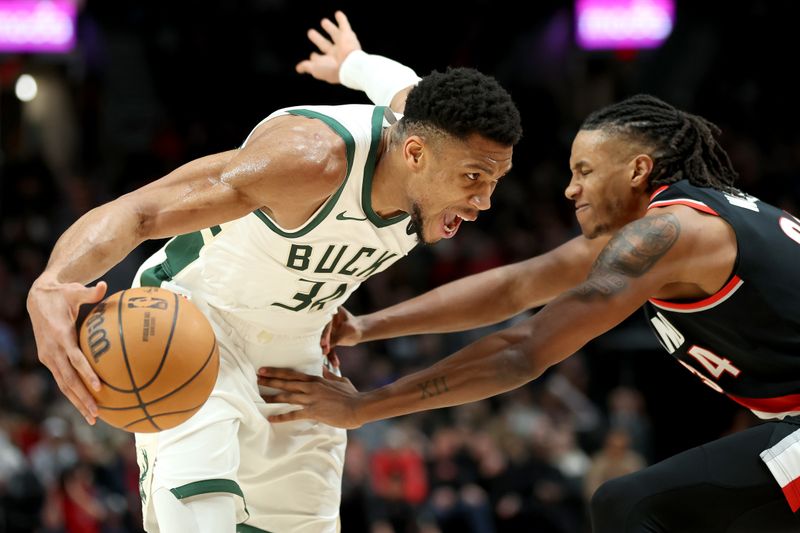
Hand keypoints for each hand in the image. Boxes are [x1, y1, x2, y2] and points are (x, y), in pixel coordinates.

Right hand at [27, 275, 106, 423]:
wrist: (36, 297)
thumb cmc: (61, 293)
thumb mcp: (73, 290)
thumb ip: (90, 292)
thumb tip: (105, 285)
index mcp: (60, 336)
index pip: (75, 359)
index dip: (86, 374)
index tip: (99, 387)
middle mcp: (52, 350)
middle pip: (68, 380)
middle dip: (82, 398)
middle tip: (97, 414)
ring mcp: (48, 357)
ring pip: (63, 384)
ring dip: (77, 401)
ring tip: (92, 417)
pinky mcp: (48, 359)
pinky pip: (61, 379)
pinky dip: (72, 392)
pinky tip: (85, 404)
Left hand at [257, 367, 362, 428]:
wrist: (358, 407)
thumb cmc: (351, 394)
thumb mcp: (340, 380)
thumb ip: (329, 375)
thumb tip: (324, 368)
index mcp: (316, 379)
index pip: (292, 374)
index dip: (277, 372)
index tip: (264, 370)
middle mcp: (311, 387)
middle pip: (286, 383)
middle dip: (270, 381)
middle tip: (256, 379)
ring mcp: (311, 399)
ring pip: (287, 397)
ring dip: (272, 397)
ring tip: (258, 397)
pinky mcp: (313, 412)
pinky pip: (293, 414)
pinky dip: (281, 416)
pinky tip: (270, 418)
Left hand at [296, 10, 361, 83]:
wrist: (349, 65)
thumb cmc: (332, 69)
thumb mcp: (315, 68)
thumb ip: (306, 66)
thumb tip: (298, 69)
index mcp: (328, 63)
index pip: (320, 59)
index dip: (315, 57)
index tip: (312, 55)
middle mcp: (336, 53)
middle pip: (325, 44)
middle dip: (318, 39)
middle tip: (310, 32)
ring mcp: (342, 44)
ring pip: (334, 33)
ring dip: (329, 27)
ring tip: (323, 21)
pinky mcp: (348, 36)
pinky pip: (345, 25)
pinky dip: (342, 19)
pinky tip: (338, 13)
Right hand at [320, 307, 363, 367]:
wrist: (359, 330)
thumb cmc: (355, 326)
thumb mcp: (349, 330)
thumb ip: (337, 337)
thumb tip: (325, 347)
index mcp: (329, 311)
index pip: (325, 323)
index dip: (324, 334)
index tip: (323, 343)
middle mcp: (325, 321)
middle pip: (321, 333)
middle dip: (323, 343)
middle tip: (324, 351)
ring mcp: (325, 330)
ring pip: (323, 341)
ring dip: (327, 351)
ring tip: (330, 359)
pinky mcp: (327, 339)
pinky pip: (328, 348)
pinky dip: (332, 356)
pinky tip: (336, 364)